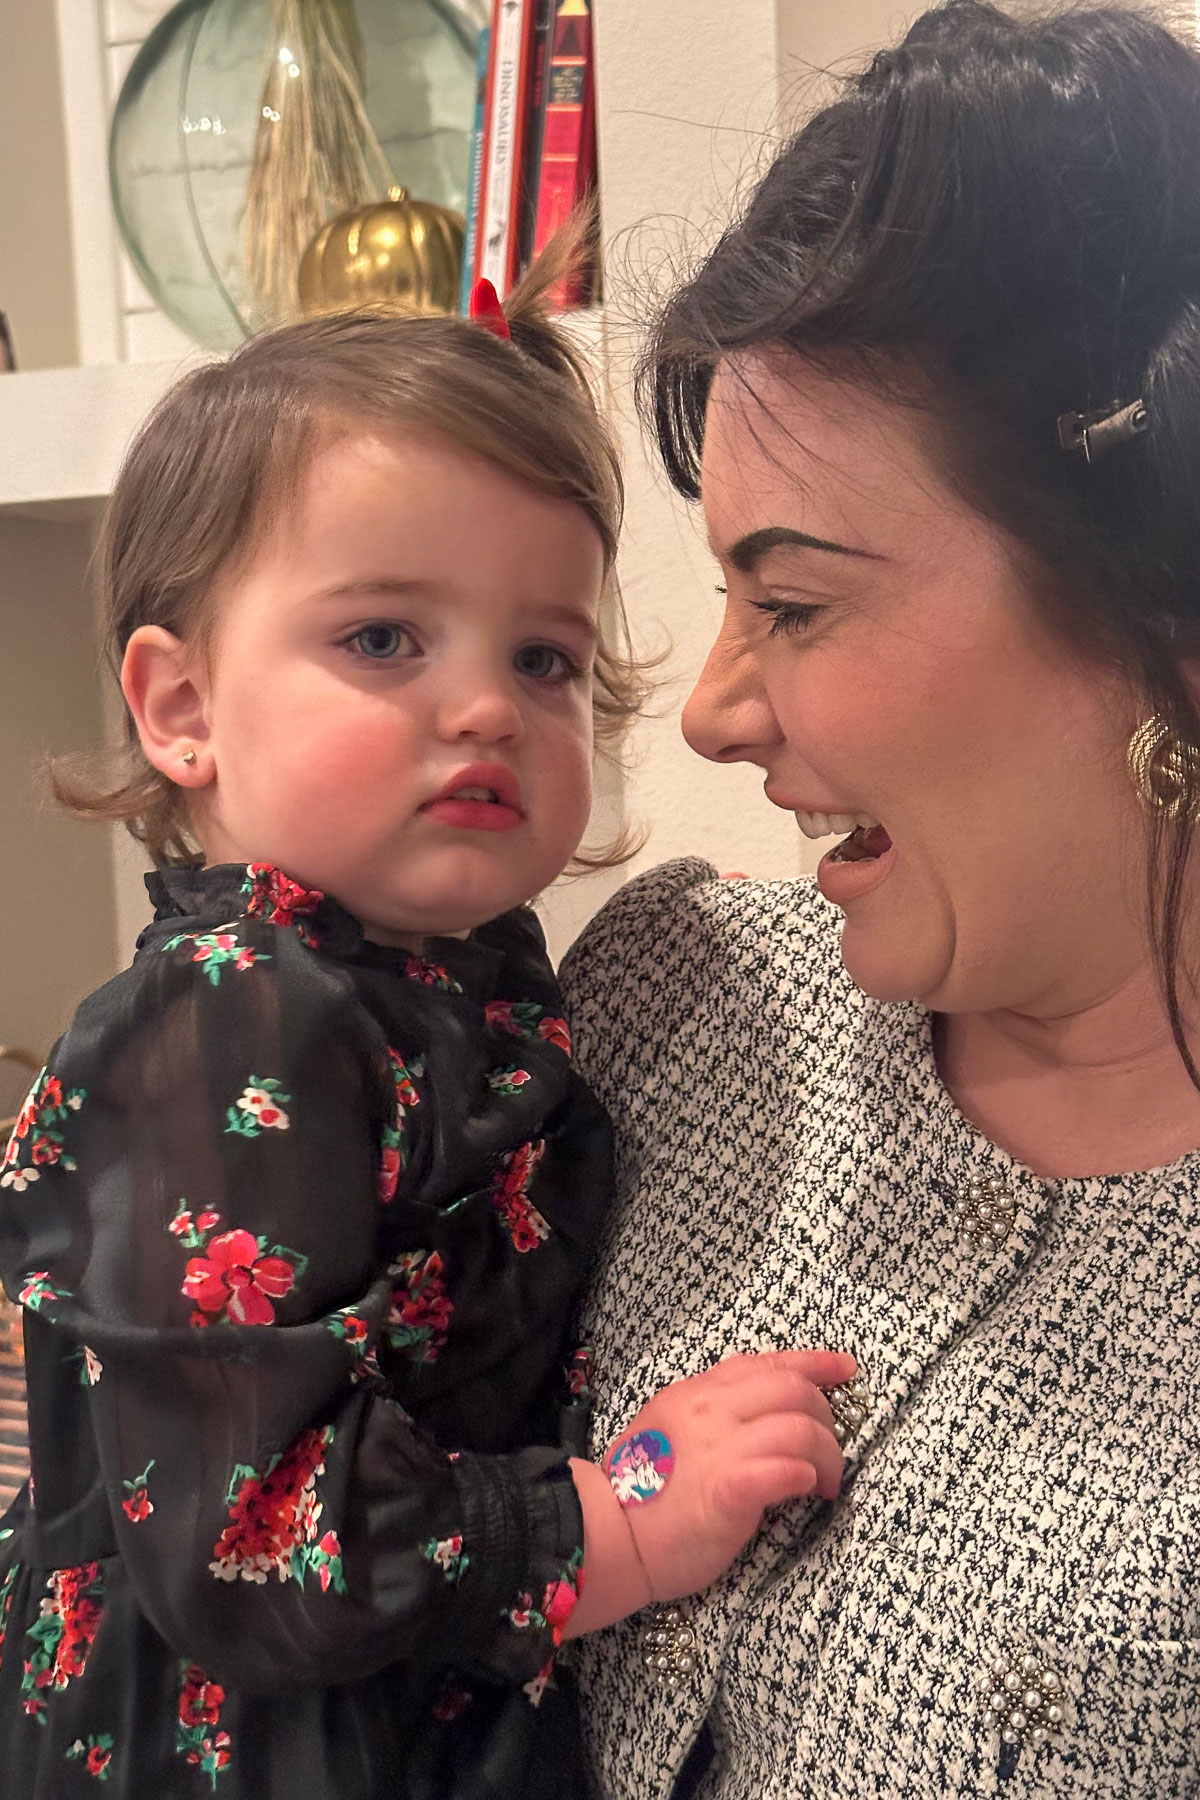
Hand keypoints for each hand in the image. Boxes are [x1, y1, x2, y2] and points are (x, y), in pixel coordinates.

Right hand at [613, 1349, 852, 1601]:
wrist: (608, 1536)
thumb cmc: (638, 1493)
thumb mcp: (668, 1429)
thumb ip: (708, 1415)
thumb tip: (755, 1419)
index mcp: (697, 1393)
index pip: (765, 1364)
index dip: (813, 1363)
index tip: (844, 1368)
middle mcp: (711, 1409)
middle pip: (793, 1389)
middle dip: (827, 1416)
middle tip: (830, 1449)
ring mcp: (722, 1446)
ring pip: (801, 1428)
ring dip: (828, 1456)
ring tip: (825, 1484)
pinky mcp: (732, 1488)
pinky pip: (789, 1468)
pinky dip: (808, 1476)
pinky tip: (806, 1491)